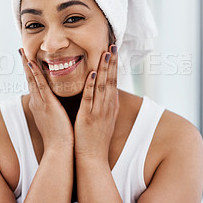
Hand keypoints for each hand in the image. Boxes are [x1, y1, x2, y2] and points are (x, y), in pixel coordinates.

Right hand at [20, 48, 73, 150]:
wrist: (60, 149)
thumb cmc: (61, 136)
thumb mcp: (56, 118)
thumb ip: (56, 107)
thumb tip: (60, 101)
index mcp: (40, 104)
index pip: (35, 84)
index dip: (30, 71)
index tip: (28, 59)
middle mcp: (37, 102)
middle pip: (30, 78)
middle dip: (25, 64)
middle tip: (21, 50)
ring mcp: (40, 102)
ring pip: (32, 79)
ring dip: (27, 64)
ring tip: (23, 51)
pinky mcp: (46, 104)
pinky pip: (40, 85)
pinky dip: (35, 74)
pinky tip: (32, 63)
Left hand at [74, 45, 118, 161]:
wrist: (92, 159)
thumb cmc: (95, 140)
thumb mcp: (104, 120)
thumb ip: (104, 105)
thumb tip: (106, 93)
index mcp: (110, 106)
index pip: (114, 81)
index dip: (114, 65)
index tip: (113, 50)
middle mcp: (107, 106)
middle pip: (111, 79)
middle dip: (112, 61)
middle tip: (113, 44)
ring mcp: (99, 111)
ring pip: (103, 85)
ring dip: (105, 68)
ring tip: (106, 52)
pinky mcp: (88, 117)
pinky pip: (90, 98)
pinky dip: (92, 85)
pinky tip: (93, 73)